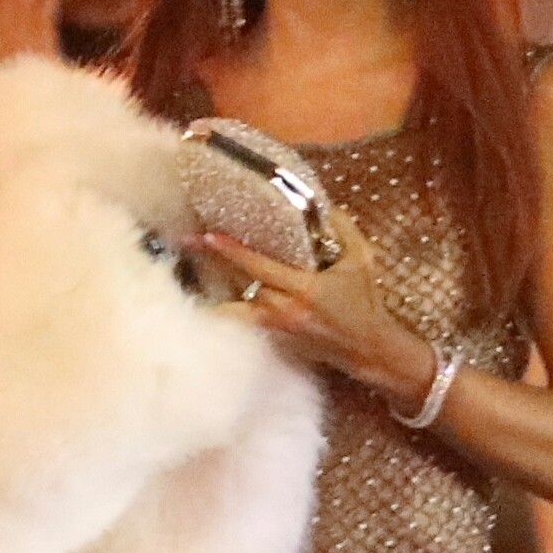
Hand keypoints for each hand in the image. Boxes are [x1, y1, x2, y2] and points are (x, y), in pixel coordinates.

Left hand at [194, 208, 437, 411]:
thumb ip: (342, 230)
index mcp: (304, 289)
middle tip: (185, 241)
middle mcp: (285, 309)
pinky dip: (230, 305)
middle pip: (239, 284)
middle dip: (213, 263)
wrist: (367, 347)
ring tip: (191, 268)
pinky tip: (212, 293)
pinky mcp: (275, 336)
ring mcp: (277, 326)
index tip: (209, 236)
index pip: (261, 267)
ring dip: (216, 286)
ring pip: (236, 305)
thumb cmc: (364, 301)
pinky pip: (246, 317)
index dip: (234, 251)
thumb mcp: (360, 260)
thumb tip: (323, 205)